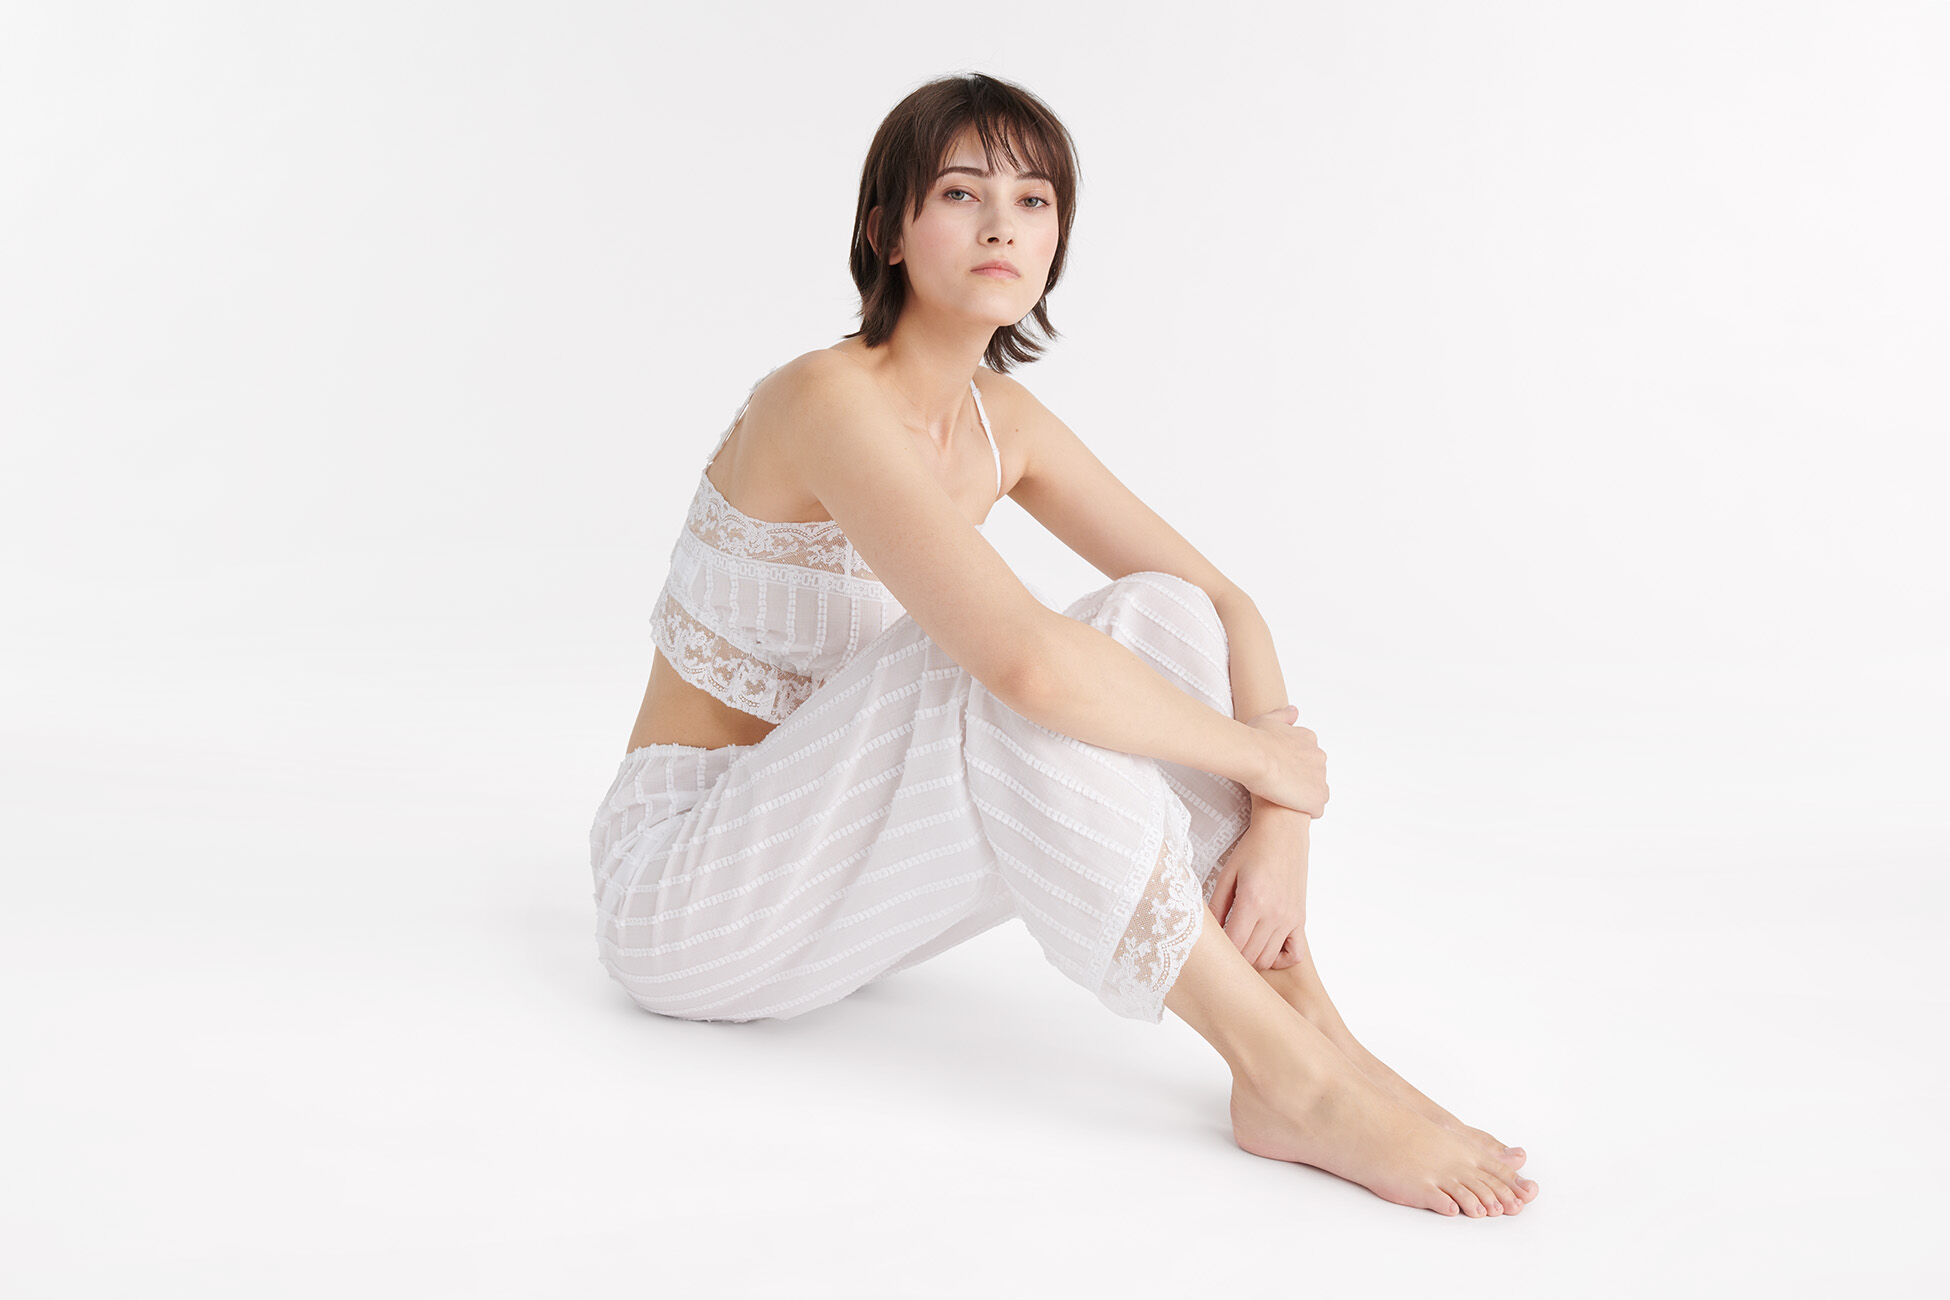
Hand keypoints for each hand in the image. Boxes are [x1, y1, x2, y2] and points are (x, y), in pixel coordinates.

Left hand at [1206, 820, 1308, 969]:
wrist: (1283, 832)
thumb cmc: (1252, 849)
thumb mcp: (1227, 874)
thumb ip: (1216, 906)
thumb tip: (1209, 934)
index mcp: (1252, 901)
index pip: (1234, 944)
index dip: (1220, 952)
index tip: (1211, 948)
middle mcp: (1274, 914)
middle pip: (1250, 956)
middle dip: (1232, 958)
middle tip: (1221, 949)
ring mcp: (1290, 918)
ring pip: (1268, 959)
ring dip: (1251, 959)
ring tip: (1240, 946)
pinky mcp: (1300, 919)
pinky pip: (1294, 954)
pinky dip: (1279, 958)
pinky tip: (1265, 946)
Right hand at [1243, 704, 1328, 818]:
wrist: (1254, 756)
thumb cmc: (1256, 738)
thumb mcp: (1268, 718)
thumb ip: (1284, 716)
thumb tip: (1294, 712)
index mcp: (1309, 740)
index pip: (1308, 756)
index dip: (1293, 766)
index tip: (1279, 769)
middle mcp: (1319, 758)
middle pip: (1314, 774)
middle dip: (1300, 781)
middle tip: (1278, 784)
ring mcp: (1320, 779)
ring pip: (1316, 793)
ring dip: (1303, 796)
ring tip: (1283, 798)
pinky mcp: (1316, 799)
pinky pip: (1316, 810)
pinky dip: (1305, 811)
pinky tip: (1288, 807)